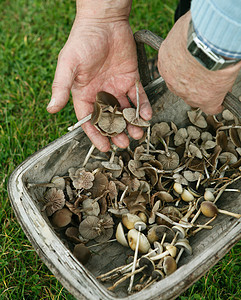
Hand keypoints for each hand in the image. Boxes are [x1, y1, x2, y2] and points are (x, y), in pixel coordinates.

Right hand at [48, 17, 151, 151]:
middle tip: (124, 144)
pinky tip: (146, 116)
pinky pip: (139, 96)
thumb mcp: (68, 65)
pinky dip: (143, 107)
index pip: (89, 119)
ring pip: (126, 111)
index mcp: (84, 94)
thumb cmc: (82, 41)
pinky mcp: (131, 79)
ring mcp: (117, 87)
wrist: (104, 21)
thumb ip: (60, 87)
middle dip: (117, 133)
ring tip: (138, 134)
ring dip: (132, 124)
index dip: (96, 135)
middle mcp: (101, 93)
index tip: (104, 148)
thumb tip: (51, 109)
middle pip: (110, 119)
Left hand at [158, 11, 240, 114]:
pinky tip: (221, 100)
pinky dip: (217, 103)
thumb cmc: (192, 32)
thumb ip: (179, 39)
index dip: (185, 69)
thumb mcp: (180, 31)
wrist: (204, 43)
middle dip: (192, 81)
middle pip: (182, 86)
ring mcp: (188, 94)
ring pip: (195, 97)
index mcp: (165, 62)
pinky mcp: (205, 100)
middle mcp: (172, 82)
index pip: (173, 71)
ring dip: (204, 91)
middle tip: (205, 73)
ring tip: (216, 81)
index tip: (193, 65)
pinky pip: (211, 107)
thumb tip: (185, 34)